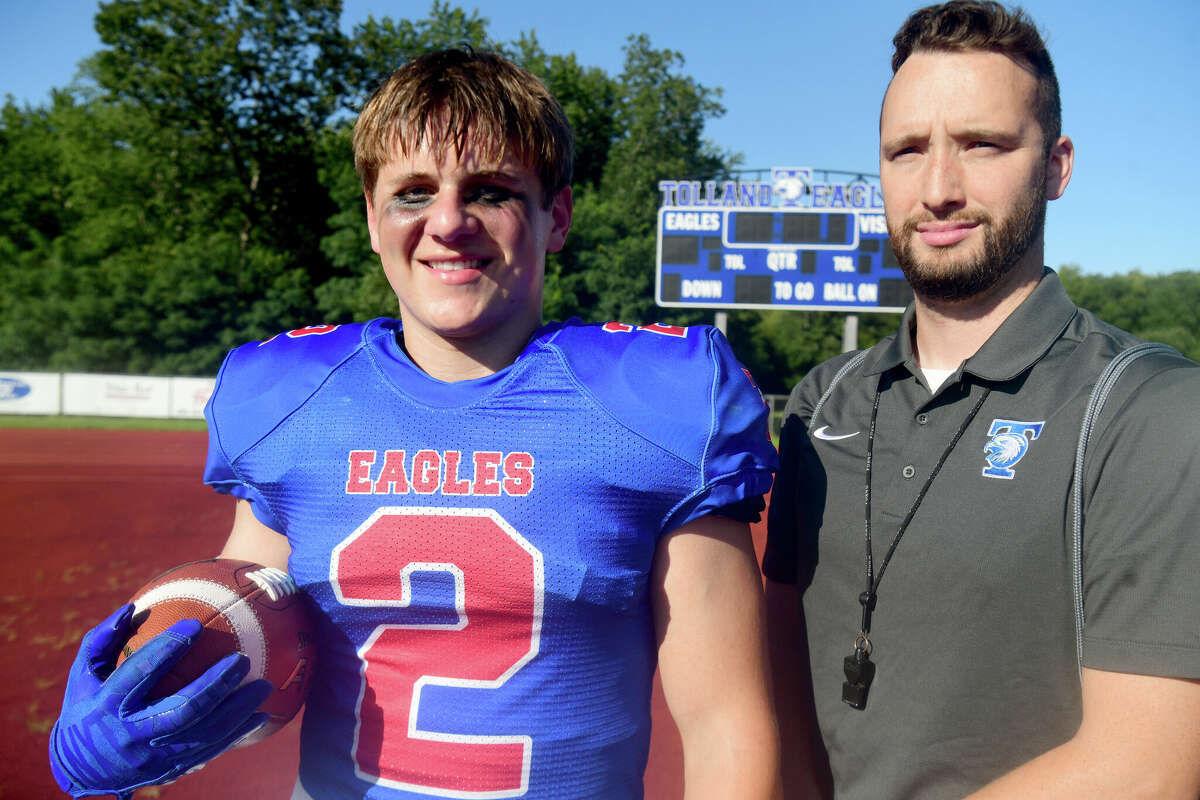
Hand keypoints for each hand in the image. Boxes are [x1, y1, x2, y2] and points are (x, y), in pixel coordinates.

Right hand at [49, 604, 273, 797]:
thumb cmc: (86, 706)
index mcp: (108, 705)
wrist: (81, 769)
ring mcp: (154, 756)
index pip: (140, 673)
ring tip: (265, 685)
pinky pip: (210, 751)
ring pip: (203, 734)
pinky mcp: (170, 769)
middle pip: (182, 709)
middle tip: (243, 659)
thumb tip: (130, 608)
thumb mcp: (83, 674)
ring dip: (238, 710)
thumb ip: (102, 641)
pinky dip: (238, 733)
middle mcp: (133, 733)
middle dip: (216, 683)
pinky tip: (263, 715)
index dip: (166, 648)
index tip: (195, 624)